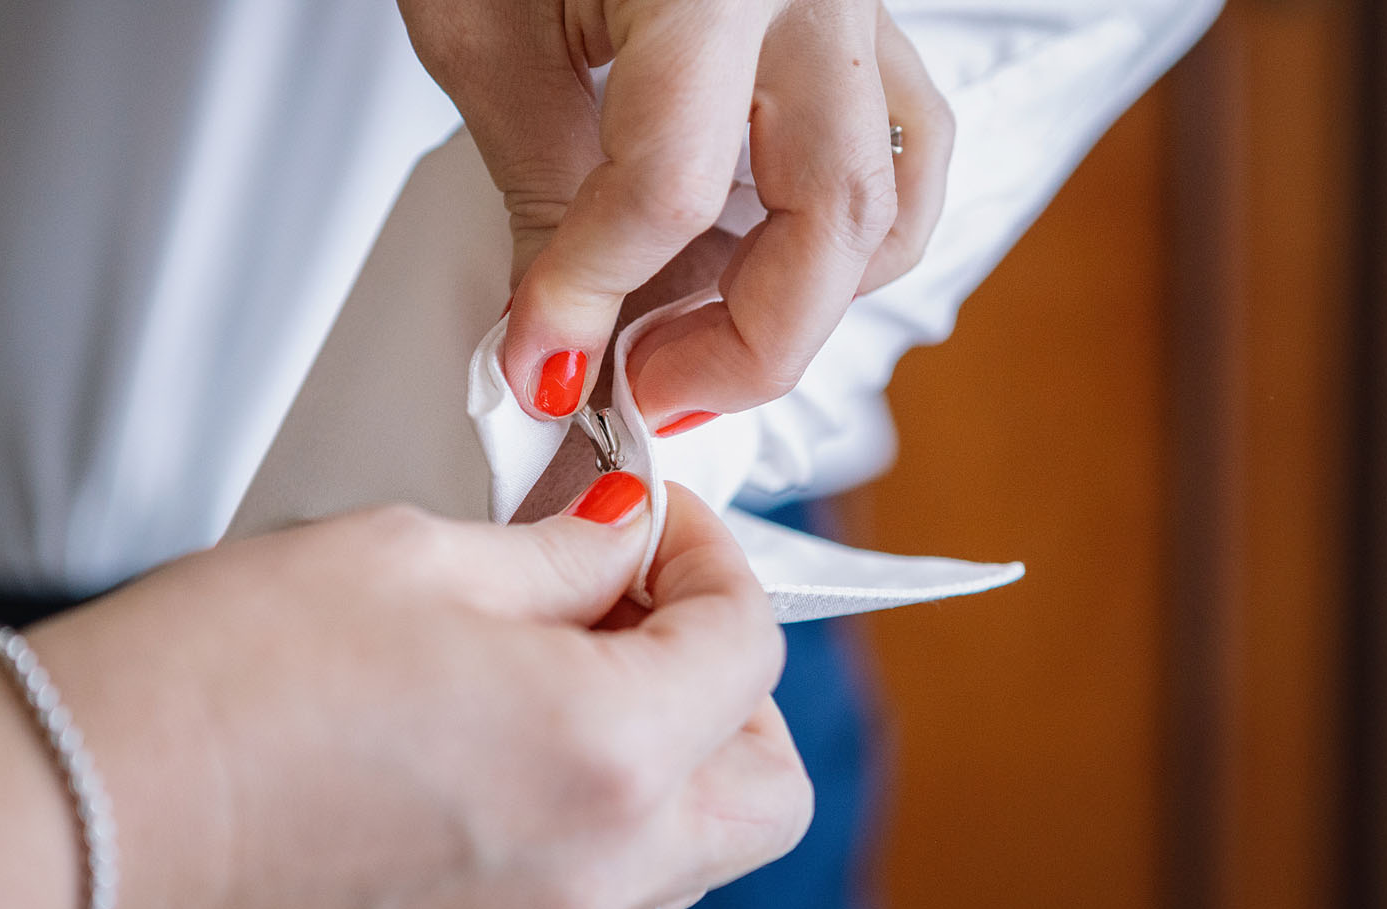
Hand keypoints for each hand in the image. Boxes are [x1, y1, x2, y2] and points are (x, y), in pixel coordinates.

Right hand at [36, 478, 811, 908]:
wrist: (81, 829)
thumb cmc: (221, 680)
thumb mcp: (409, 558)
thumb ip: (560, 553)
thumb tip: (627, 539)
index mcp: (608, 748)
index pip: (751, 646)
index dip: (710, 555)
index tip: (644, 513)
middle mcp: (602, 863)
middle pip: (769, 787)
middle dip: (737, 682)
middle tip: (641, 601)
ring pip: (703, 852)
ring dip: (681, 754)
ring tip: (570, 662)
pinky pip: (611, 889)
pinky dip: (610, 812)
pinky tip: (513, 735)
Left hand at [400, 0, 953, 429]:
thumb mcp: (484, 26)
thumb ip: (541, 186)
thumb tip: (560, 342)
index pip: (666, 183)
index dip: (590, 299)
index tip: (537, 365)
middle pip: (834, 218)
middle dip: (740, 346)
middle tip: (642, 392)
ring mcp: (855, 7)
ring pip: (896, 204)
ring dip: (806, 310)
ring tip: (698, 346)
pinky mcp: (861, 27)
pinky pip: (902, 158)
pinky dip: (844, 245)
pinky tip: (761, 273)